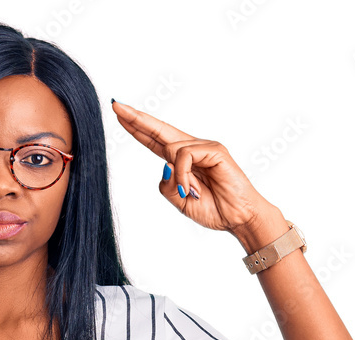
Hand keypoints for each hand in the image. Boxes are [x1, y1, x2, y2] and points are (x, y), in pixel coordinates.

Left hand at [111, 99, 278, 235]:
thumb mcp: (178, 201)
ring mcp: (204, 147)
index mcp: (181, 161)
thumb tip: (163, 165)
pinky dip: (183, 174)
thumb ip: (166, 184)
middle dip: (137, 119)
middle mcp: (191, 149)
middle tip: (116, 105)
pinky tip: (191, 187)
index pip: (155, 140)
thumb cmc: (213, 209)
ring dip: (176, 176)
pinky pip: (185, 155)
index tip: (120, 114)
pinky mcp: (214, 150)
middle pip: (159, 130)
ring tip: (188, 192)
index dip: (137, 128)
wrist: (237, 218)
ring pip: (171, 149)